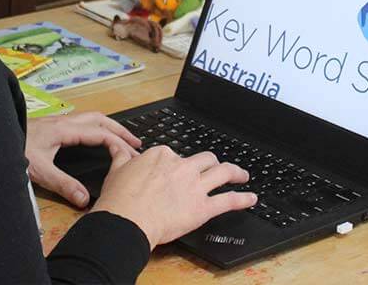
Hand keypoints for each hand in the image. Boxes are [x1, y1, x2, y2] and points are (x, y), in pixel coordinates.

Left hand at [25, 112, 139, 207]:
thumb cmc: (14, 148)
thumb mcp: (39, 171)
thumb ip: (63, 185)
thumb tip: (85, 199)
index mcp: (64, 129)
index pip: (100, 132)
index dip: (118, 142)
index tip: (132, 154)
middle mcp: (62, 122)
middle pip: (99, 119)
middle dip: (119, 130)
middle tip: (135, 142)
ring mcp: (56, 122)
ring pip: (89, 118)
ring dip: (107, 126)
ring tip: (119, 138)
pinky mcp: (49, 126)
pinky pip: (80, 121)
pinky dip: (94, 127)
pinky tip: (92, 138)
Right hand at [92, 147, 256, 248]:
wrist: (127, 220)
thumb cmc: (120, 199)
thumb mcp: (116, 170)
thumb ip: (121, 157)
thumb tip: (118, 148)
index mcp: (162, 155)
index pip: (176, 154)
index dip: (178, 163)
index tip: (177, 170)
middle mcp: (182, 166)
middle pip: (204, 159)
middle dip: (211, 162)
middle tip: (215, 167)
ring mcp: (195, 185)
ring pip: (222, 172)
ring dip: (235, 172)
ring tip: (242, 175)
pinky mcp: (203, 207)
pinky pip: (229, 200)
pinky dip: (243, 199)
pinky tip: (251, 198)